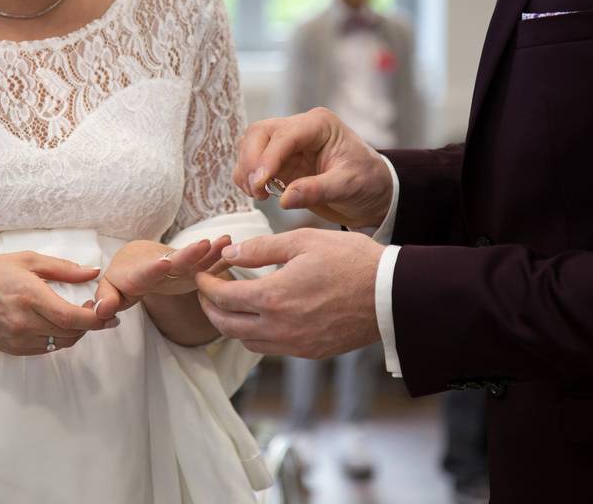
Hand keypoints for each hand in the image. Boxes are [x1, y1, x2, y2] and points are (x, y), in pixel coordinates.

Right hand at [0, 251, 112, 354]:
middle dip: (91, 325)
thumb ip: (63, 268)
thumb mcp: (27, 260)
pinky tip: (60, 324)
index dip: (95, 318)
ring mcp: (17, 339)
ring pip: (61, 344)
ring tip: (82, 316)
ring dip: (77, 333)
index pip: (72, 317)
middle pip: (71, 333)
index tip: (108, 311)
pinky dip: (59, 338)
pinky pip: (46, 349)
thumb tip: (93, 272)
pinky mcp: (13, 349)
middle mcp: (24, 322)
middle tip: (100, 311)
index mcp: (29, 296)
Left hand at [93, 236, 233, 318]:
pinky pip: (206, 264)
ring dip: (210, 251)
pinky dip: (218, 257)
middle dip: (189, 254)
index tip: (165, 264)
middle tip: (204, 244)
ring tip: (225, 241)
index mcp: (140, 272)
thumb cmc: (122, 278)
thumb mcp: (109, 290)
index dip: (155, 268)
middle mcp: (161, 266)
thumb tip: (103, 311)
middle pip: (176, 261)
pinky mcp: (191, 270)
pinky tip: (230, 247)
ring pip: (195, 259)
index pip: (147, 272)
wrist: (137, 258)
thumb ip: (106, 300)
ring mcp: (178, 267)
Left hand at [196, 229, 384, 357]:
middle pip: (225, 326)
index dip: (205, 284)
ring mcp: (295, 344)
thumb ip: (261, 249)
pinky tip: (262, 315)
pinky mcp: (310, 352)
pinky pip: (271, 348)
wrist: (391, 295)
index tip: (201, 273)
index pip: (221, 297)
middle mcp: (278, 328)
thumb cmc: (351, 261)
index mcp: (272, 297)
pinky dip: (256, 334)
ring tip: (231, 302)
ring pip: (246, 341)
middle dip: (209, 308)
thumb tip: (230, 252)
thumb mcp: (303, 241)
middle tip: (206, 290)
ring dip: (231, 324)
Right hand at [234, 107, 393, 227]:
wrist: (373, 191)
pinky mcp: (279, 161)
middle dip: (251, 162)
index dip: (267, 158)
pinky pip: (252, 163)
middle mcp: (299, 128)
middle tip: (257, 191)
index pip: (284, 135)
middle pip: (259, 133)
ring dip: (246, 170)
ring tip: (258, 195)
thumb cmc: (367, 181)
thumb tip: (284, 199)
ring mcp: (286, 144)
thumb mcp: (349, 186)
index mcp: (319, 125)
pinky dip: (247, 178)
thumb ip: (317, 190)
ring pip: (250, 145)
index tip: (260, 183)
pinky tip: (259, 194)